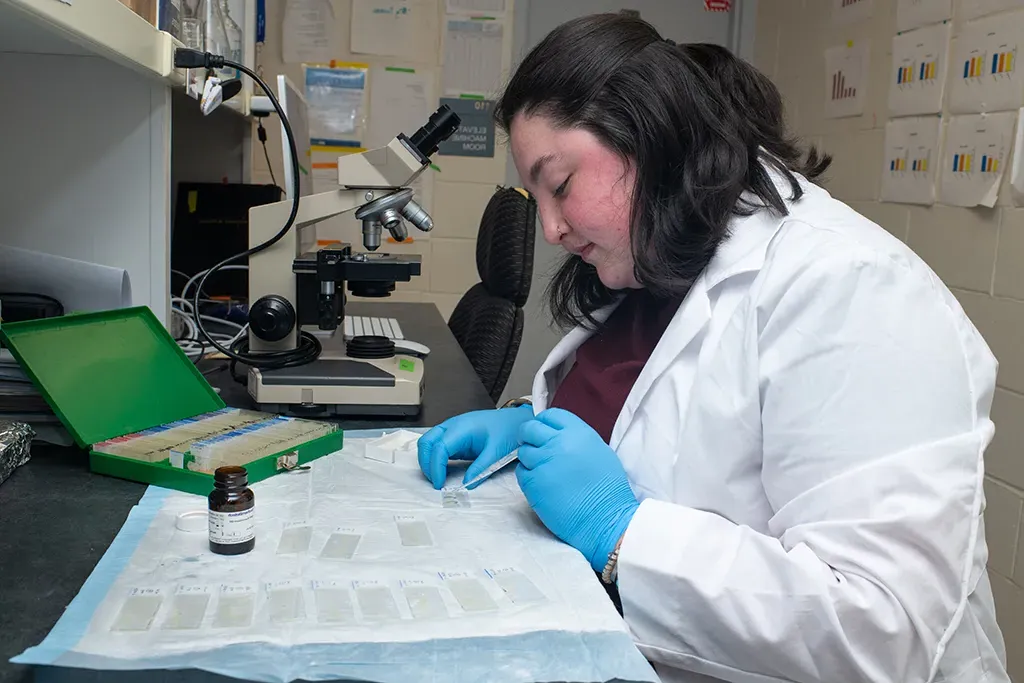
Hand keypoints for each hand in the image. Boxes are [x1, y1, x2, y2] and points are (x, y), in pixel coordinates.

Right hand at [417, 405, 533, 489]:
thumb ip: (481, 468)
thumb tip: (467, 484)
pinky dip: (435, 459)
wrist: (516, 420)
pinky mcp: (455, 437)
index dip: (435, 467)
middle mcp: (453, 426)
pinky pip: (437, 447)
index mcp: (462, 428)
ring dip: (428, 461)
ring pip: (428, 443)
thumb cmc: (508, 430)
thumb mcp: (497, 451)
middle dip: (426, 464)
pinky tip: (443, 472)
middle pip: (426, 443)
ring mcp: (452, 430)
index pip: (439, 448)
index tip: (439, 484)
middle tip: (435, 482)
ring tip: (438, 478)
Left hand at [516, 408, 638, 571]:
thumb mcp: (599, 451)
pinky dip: (527, 476)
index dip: (543, 423)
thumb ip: (576, 439)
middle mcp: (559, 443)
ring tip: (543, 471)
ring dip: (529, 459)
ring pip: (523, 451)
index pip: (550, 415)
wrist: (605, 519)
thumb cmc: (607, 490)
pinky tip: (542, 484)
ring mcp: (543, 462)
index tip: (542, 431)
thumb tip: (558, 435)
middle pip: (530, 428)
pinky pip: (521, 472)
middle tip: (532, 445)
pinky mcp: (533, 483)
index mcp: (578, 433)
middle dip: (528, 436)